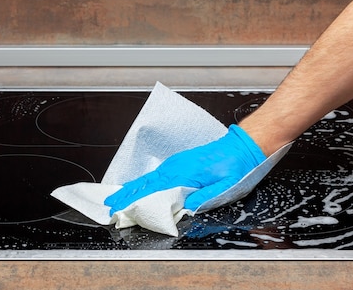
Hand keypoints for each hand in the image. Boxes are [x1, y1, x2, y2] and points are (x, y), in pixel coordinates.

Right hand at [104, 124, 265, 213]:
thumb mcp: (226, 185)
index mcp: (184, 173)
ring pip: (149, 178)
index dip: (133, 199)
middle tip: (110, 205)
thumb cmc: (235, 166)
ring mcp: (177, 163)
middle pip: (145, 182)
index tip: (118, 206)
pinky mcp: (180, 163)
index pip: (152, 189)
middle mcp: (176, 166)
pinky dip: (144, 182)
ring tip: (118, 197)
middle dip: (126, 193)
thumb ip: (206, 196)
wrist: (242, 146)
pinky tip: (140, 187)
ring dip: (133, 188)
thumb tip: (188, 206)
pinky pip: (157, 174)